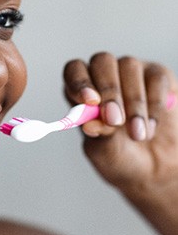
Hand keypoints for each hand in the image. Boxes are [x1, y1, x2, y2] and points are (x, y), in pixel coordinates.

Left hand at [64, 52, 177, 234]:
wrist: (156, 172)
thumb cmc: (122, 163)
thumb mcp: (103, 154)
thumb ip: (94, 135)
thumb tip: (88, 115)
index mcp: (82, 94)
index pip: (73, 71)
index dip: (78, 80)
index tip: (85, 101)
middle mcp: (105, 80)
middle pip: (100, 62)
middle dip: (107, 90)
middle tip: (113, 121)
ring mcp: (133, 77)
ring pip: (129, 66)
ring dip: (134, 100)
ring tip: (138, 133)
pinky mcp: (162, 81)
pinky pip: (159, 73)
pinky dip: (157, 97)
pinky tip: (156, 120)